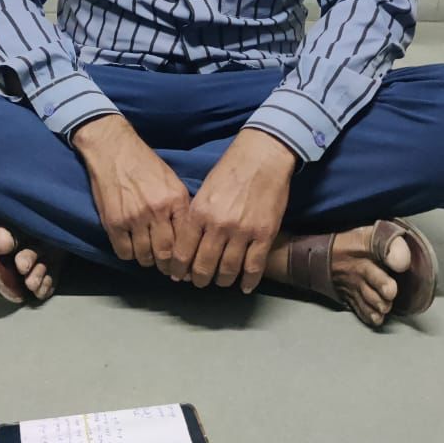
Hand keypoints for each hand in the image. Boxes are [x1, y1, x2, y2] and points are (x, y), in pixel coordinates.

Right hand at [72, 115, 190, 272]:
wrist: (114, 149)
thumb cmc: (145, 164)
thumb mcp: (173, 182)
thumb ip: (181, 208)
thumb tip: (190, 238)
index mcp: (176, 200)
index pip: (186, 241)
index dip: (186, 260)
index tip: (185, 268)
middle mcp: (157, 211)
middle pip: (166, 254)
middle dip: (168, 266)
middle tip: (167, 268)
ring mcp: (134, 218)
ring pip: (145, 257)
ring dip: (147, 260)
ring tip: (148, 255)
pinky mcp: (113, 222)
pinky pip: (124, 252)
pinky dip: (129, 254)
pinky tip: (131, 246)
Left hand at [172, 128, 296, 292]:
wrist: (262, 157)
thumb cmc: (230, 170)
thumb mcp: (204, 191)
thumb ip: (195, 218)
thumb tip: (186, 245)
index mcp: (199, 213)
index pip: (183, 252)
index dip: (179, 269)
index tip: (179, 275)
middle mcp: (218, 225)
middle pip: (203, 266)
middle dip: (199, 279)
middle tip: (199, 281)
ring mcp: (243, 231)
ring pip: (228, 270)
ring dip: (223, 281)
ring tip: (221, 281)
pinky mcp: (264, 234)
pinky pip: (254, 266)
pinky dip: (249, 281)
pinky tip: (246, 286)